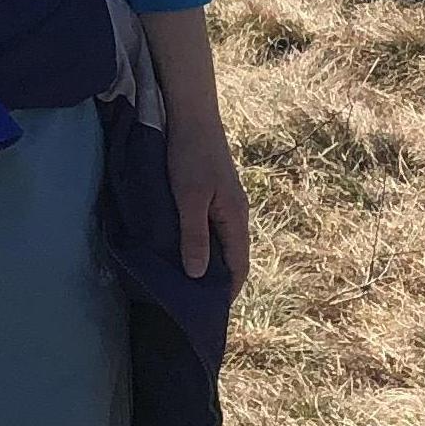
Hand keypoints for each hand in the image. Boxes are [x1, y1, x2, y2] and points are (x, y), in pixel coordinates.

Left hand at [165, 105, 251, 285]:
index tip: (210, 311)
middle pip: (232, 256)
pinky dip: (204, 241)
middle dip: (218, 279)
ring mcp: (227, 201)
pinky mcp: (214, 192)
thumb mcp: (189, 198)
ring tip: (187, 278)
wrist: (192, 114)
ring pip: (222, 240)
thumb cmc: (189, 155)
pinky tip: (185, 245)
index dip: (228, 290)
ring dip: (209, 260)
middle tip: (193, 299)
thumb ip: (194, 236)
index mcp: (235, 217)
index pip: (239, 265)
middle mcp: (236, 212)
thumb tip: (200, 275)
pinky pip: (214, 226)